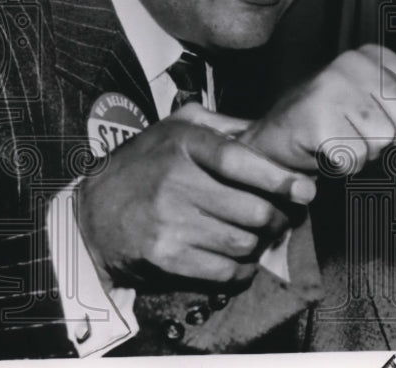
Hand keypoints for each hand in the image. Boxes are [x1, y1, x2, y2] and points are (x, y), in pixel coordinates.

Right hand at [77, 103, 316, 288]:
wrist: (89, 214)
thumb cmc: (143, 164)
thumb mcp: (176, 127)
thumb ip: (223, 125)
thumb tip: (271, 129)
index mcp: (183, 143)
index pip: (241, 161)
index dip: (279, 178)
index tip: (305, 190)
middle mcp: (175, 181)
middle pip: (252, 209)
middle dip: (277, 217)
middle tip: (281, 218)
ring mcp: (169, 222)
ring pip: (243, 242)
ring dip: (260, 244)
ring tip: (259, 236)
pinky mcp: (165, 256)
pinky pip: (222, 270)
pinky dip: (240, 271)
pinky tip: (240, 262)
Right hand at [243, 44, 395, 175]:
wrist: (276, 142)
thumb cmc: (333, 130)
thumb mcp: (384, 129)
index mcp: (376, 55)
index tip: (379, 120)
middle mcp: (354, 61)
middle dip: (387, 141)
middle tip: (356, 134)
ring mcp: (332, 84)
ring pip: (383, 139)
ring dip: (364, 153)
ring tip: (340, 140)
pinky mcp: (315, 115)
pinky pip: (355, 156)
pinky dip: (344, 164)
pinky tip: (325, 149)